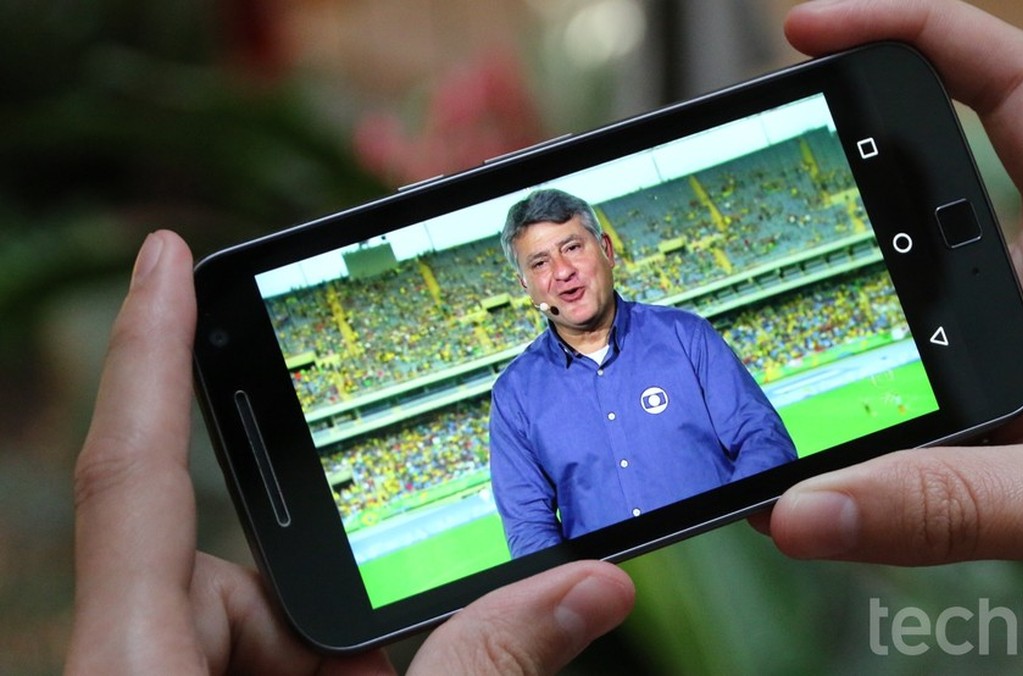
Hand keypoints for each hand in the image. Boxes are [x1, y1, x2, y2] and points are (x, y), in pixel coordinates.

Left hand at [66, 230, 632, 673]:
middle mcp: (143, 664)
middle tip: (395, 649)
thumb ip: (482, 663)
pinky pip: (262, 659)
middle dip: (333, 577)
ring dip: (345, 641)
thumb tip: (595, 582)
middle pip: (227, 562)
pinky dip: (330, 668)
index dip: (152, 351)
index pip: (137, 473)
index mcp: (142, 667)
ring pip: (258, 617)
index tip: (168, 254)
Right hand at [759, 0, 1022, 664]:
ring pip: (912, 331)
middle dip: (837, 231)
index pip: (1016, 92)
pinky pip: (920, 416)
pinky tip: (816, 468)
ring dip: (844, 355)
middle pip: (927, 219)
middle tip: (750, 256)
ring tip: (764, 382)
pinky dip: (866, 441)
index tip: (810, 32)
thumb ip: (962, 507)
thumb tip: (810, 506)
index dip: (916, 34)